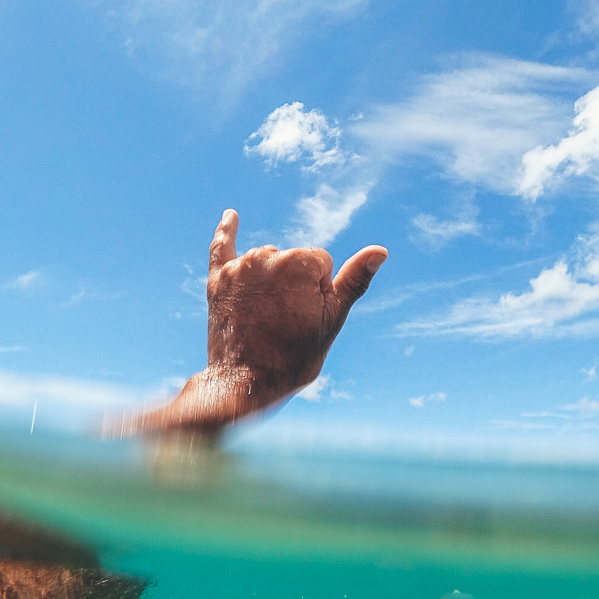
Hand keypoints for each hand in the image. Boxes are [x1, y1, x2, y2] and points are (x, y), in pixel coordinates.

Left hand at [122, 209, 386, 437]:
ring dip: (269, 280)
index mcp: (300, 262)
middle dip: (293, 286)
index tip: (305, 316)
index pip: (321, 264)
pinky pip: (222, 246)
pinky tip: (231, 216)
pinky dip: (227, 231)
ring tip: (264, 316)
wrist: (246, 383)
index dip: (319, 292)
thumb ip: (354, 281)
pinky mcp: (218, 279)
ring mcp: (239, 267)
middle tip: (284, 321)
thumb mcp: (332, 320)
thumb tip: (380, 251)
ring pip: (267, 260)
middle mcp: (267, 256)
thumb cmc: (294, 355)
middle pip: (293, 260)